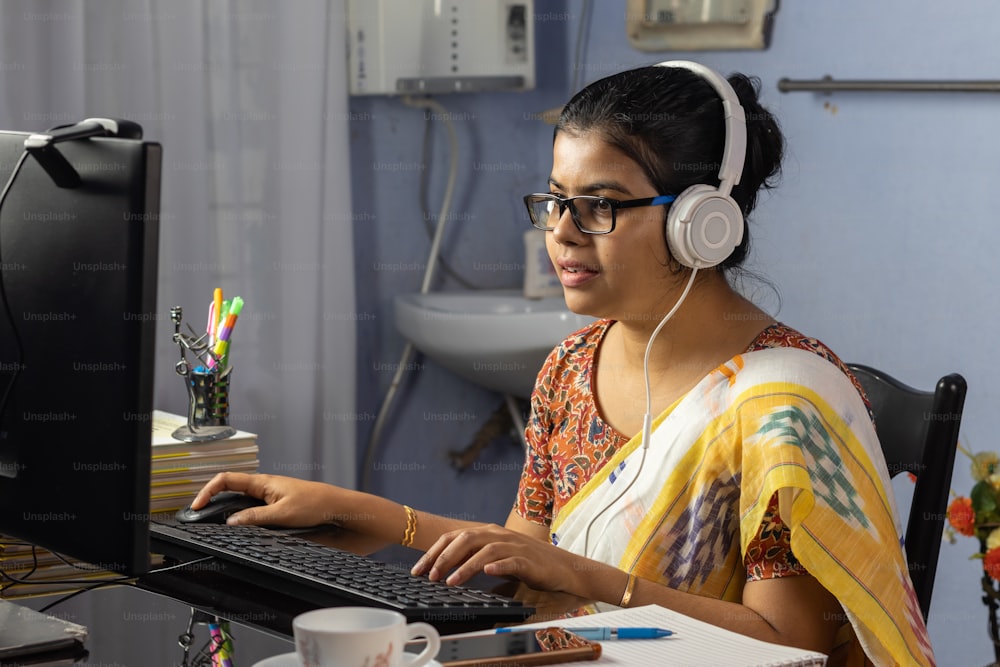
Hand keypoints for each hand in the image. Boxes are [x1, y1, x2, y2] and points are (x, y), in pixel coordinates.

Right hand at [190, 472, 339, 527]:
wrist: (340, 509)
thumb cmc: (317, 504)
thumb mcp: (282, 513)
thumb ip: (255, 517)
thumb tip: (231, 522)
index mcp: (263, 482)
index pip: (226, 479)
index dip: (207, 490)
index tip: (196, 506)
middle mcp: (265, 488)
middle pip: (230, 491)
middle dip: (213, 502)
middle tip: (200, 519)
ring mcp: (271, 498)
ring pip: (241, 503)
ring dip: (228, 512)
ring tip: (216, 526)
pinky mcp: (278, 508)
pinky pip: (254, 512)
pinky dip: (243, 519)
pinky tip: (242, 530)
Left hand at [411, 523, 584, 593]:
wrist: (563, 567)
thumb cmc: (528, 565)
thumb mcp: (497, 560)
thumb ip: (475, 560)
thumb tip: (447, 573)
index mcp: (488, 534)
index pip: (454, 538)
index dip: (434, 552)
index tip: (417, 570)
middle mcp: (499, 535)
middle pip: (465, 540)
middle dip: (443, 557)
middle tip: (428, 576)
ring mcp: (514, 546)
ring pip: (484, 550)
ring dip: (465, 566)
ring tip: (450, 582)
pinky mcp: (528, 560)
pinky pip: (510, 561)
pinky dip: (497, 566)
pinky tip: (487, 573)